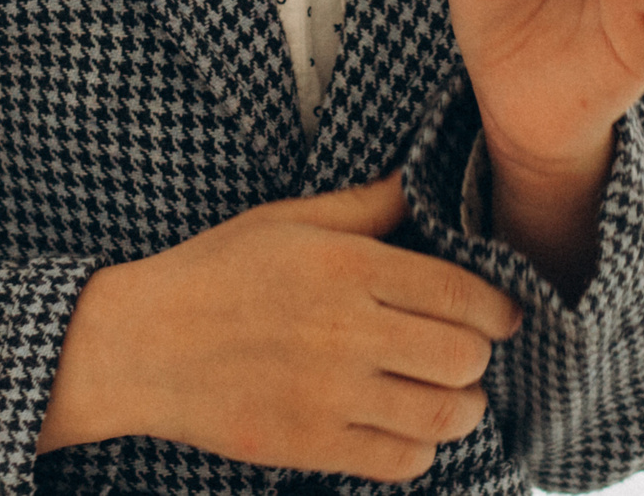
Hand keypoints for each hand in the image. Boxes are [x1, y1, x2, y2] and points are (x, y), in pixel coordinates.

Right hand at [39, 174, 520, 482]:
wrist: (141, 345)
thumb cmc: (215, 272)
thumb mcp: (288, 219)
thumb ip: (365, 204)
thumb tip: (420, 180)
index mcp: (348, 267)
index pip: (459, 294)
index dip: (497, 308)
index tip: (502, 314)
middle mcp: (347, 331)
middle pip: (463, 356)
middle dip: (478, 356)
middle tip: (467, 353)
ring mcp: (330, 395)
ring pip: (443, 416)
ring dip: (461, 408)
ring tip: (450, 396)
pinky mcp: (311, 445)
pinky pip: (400, 462)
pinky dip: (420, 451)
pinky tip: (407, 429)